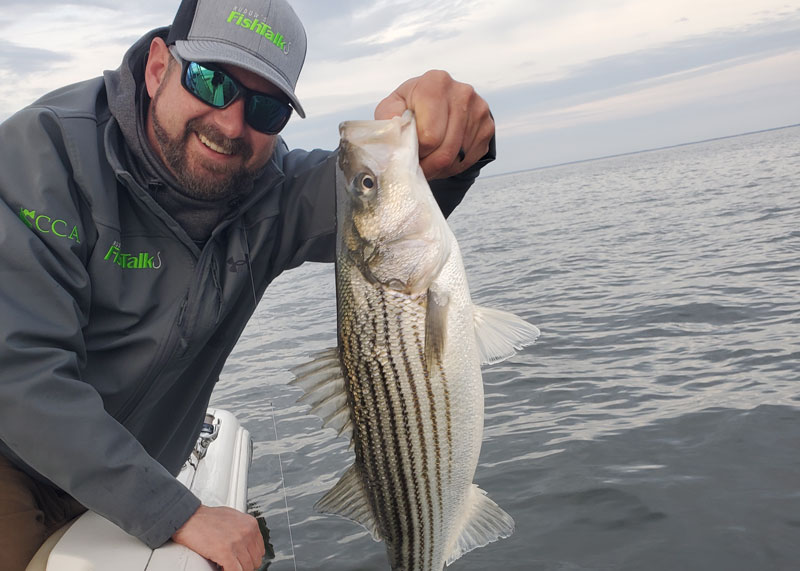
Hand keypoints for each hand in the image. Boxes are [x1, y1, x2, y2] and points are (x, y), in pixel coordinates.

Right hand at [172, 505, 264, 569]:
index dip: (251, 558)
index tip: (243, 561)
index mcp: (250, 524)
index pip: (259, 550)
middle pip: (255, 560)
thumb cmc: (207, 518)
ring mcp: (237, 542)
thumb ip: (243, 529)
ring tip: (227, 566)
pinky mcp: (225, 552)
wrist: (189, 518)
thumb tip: (248, 543)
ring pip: (246, 568)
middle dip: (245, 565)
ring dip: (237, 569)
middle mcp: (247, 532)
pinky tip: (222, 568)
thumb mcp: (233, 517)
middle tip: (234, 565)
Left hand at [374, 70, 493, 179]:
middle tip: (417, 163)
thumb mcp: (392, 108)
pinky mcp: (488, 126)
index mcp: (435, 83)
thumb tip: (395, 138)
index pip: (429, 137)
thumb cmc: (410, 107)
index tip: (408, 150)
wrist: (438, 103)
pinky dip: (453, 165)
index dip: (415, 151)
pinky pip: (470, 159)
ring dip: (439, 167)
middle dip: (428, 164)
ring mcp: (479, 109)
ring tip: (428, 157)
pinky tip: (443, 154)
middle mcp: (462, 92)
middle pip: (445, 151)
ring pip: (457, 159)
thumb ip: (389, 120)